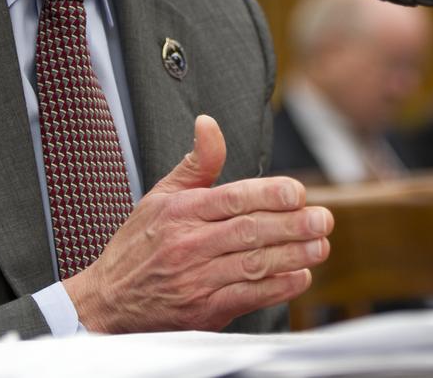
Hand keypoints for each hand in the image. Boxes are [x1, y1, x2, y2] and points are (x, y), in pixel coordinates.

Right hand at [64, 114, 332, 332]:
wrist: (109, 301)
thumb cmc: (138, 245)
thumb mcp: (160, 195)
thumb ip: (195, 163)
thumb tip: (208, 123)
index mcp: (180, 211)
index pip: (232, 197)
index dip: (269, 194)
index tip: (298, 192)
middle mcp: (188, 243)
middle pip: (249, 231)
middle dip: (292, 224)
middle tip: (323, 218)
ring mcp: (196, 278)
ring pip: (253, 264)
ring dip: (292, 255)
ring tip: (320, 245)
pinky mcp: (203, 310)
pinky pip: (248, 297)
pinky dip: (277, 288)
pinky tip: (299, 277)